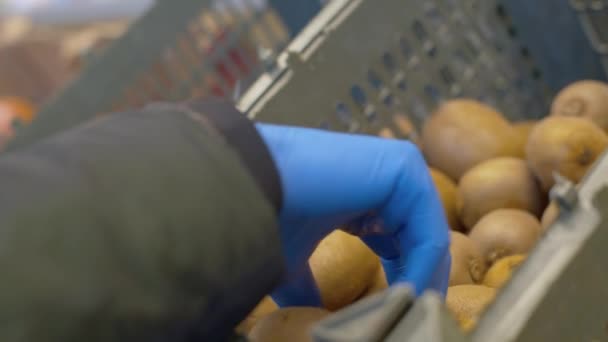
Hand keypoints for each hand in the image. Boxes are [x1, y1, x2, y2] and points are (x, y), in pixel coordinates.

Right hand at [255, 123, 450, 307]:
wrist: (246, 180)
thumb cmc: (265, 215)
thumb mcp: (293, 262)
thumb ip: (310, 290)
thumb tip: (316, 324)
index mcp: (364, 195)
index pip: (401, 242)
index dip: (403, 282)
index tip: (398, 317)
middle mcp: (386, 178)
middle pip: (420, 239)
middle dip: (418, 283)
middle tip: (413, 322)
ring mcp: (398, 168)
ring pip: (427, 236)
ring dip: (421, 280)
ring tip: (409, 316)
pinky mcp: (403, 169)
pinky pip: (426, 231)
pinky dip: (420, 269)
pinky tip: (406, 299)